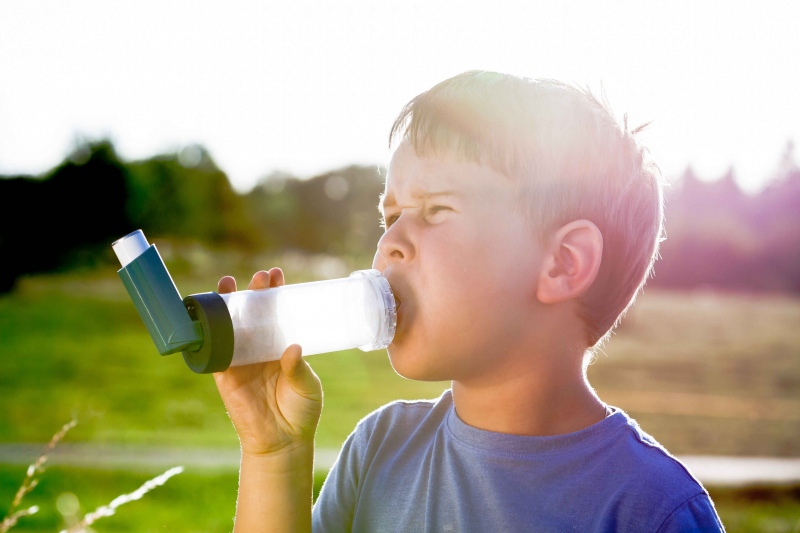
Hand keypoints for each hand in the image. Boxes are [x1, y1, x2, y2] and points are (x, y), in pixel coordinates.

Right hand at [212, 268, 322, 456]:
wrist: (283, 442)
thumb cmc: (301, 411)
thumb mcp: (307, 386)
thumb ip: (299, 368)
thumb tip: (292, 347)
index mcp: (280, 346)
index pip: (275, 313)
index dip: (275, 293)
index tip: (277, 275)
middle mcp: (259, 349)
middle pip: (252, 314)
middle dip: (254, 293)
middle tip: (261, 277)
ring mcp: (240, 361)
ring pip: (229, 327)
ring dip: (227, 305)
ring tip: (228, 283)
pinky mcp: (225, 377)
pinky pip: (213, 352)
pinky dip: (208, 335)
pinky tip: (207, 315)